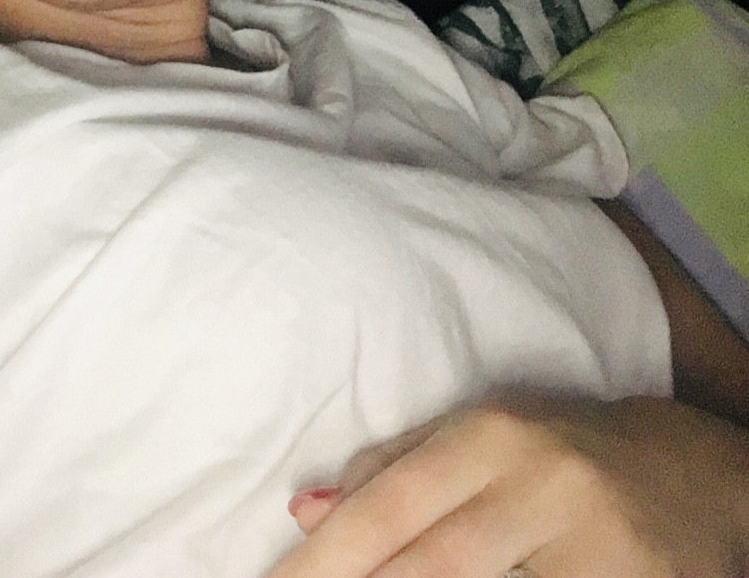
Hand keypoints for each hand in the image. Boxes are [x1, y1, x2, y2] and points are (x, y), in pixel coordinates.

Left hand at [265, 391, 748, 577]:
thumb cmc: (561, 455)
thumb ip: (394, 467)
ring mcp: (592, 546)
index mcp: (494, 434)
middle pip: (435, 562)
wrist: (694, 473)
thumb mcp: (481, 439)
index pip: (392, 503)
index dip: (328, 556)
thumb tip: (303, 509)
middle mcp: (543, 482)